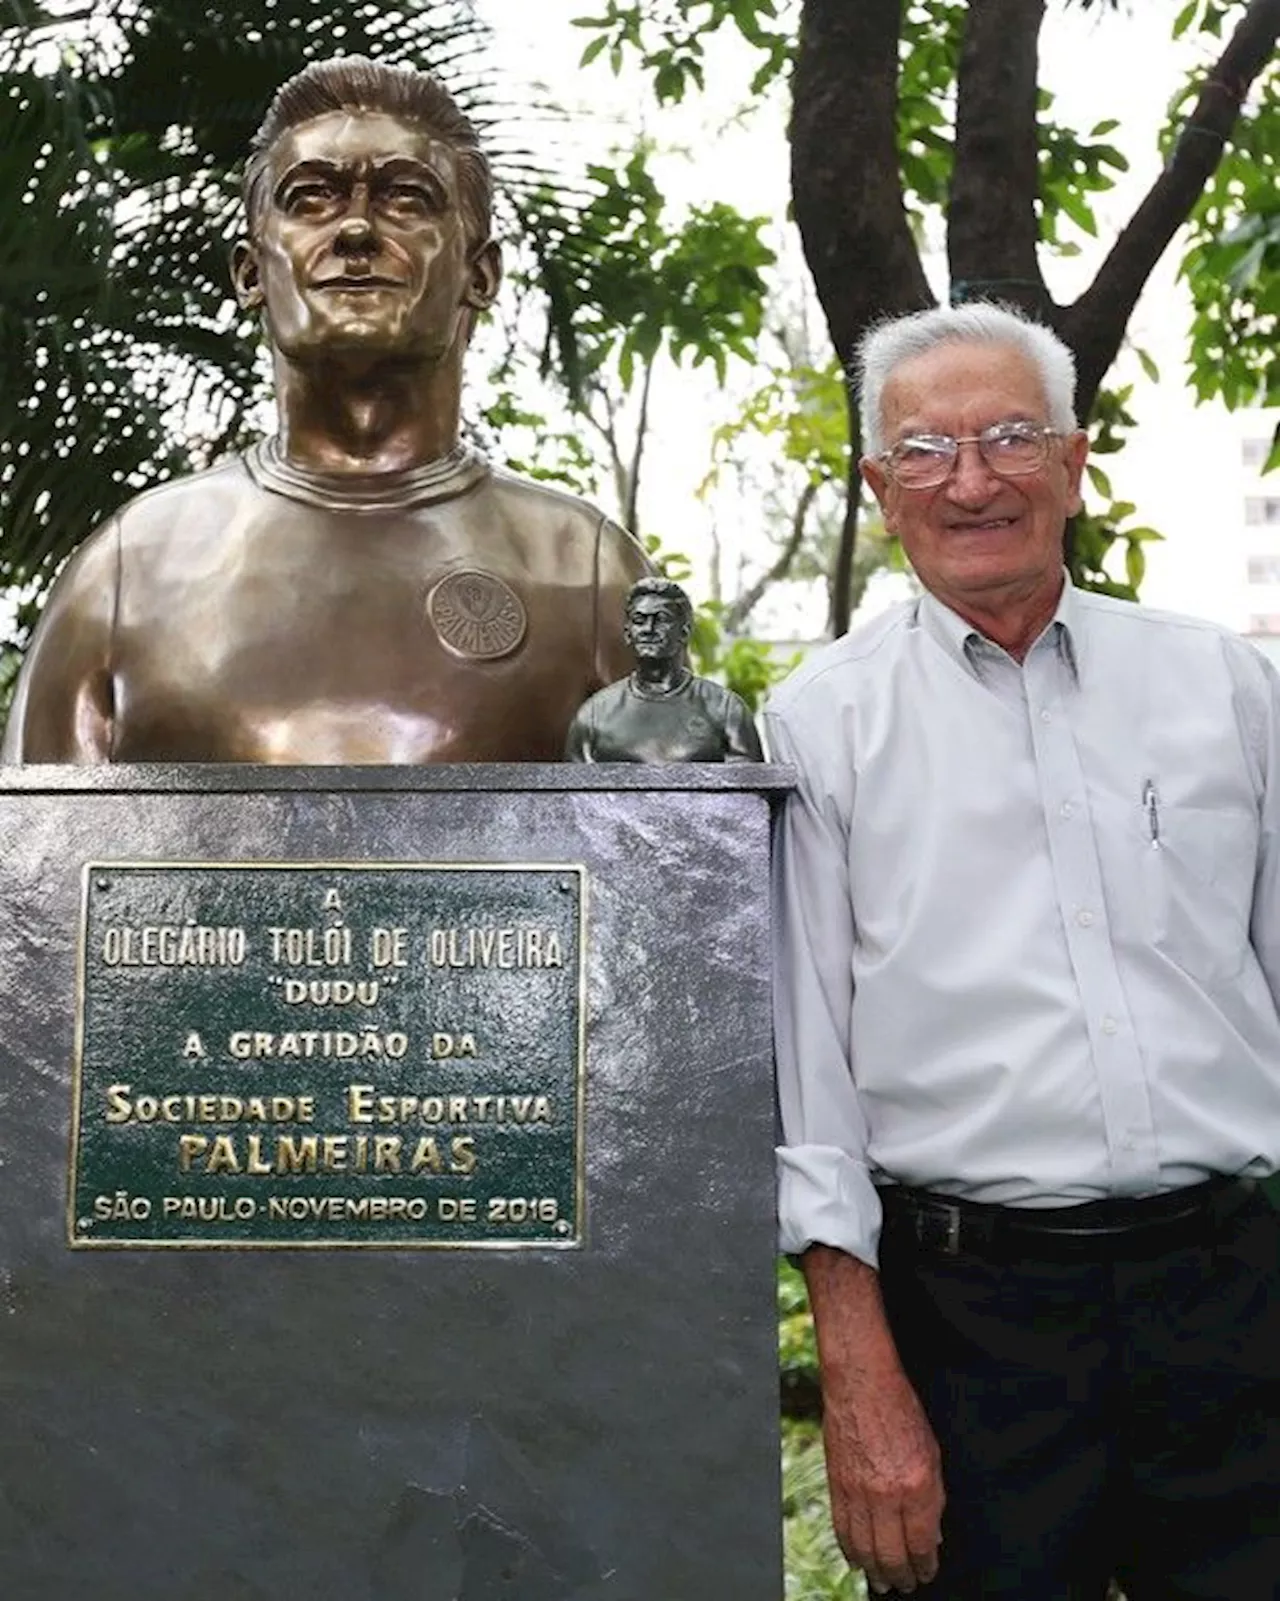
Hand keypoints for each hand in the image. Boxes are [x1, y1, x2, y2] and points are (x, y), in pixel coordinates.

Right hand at [799, 1245, 943, 1593]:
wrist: (861, 1382)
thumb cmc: (902, 1410)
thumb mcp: (931, 1453)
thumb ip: (933, 1498)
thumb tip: (931, 1537)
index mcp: (915, 1485)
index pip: (921, 1545)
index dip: (925, 1566)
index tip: (927, 1573)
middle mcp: (885, 1495)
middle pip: (891, 1555)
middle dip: (900, 1576)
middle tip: (905, 1585)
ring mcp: (857, 1491)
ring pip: (864, 1549)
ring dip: (874, 1571)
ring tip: (883, 1582)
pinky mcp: (836, 1484)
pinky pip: (842, 1530)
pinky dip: (850, 1550)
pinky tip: (858, 1560)